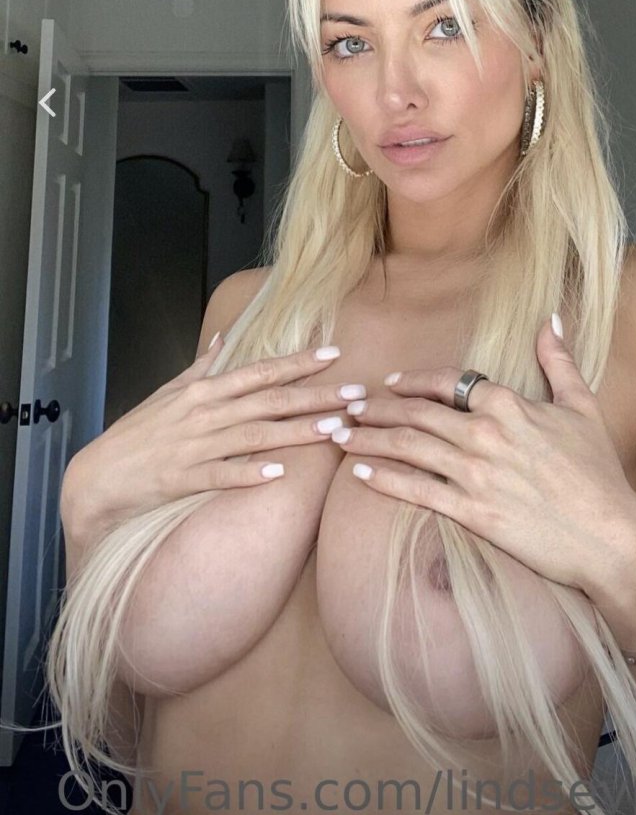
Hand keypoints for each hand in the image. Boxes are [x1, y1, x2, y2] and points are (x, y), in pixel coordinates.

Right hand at [61, 337, 359, 537]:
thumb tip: (224, 338)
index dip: (298, 362)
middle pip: (269, 401)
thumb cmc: (136, 435)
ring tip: (335, 428)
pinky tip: (281, 474)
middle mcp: (205, 414)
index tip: (333, 354)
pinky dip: (251, 473)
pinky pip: (224, 475)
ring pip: (256, 435)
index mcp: (204, 391)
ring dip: (297, 432)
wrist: (98, 477)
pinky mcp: (186, 479)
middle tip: (356, 392)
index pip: (260, 371)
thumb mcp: (167, 394)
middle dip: (315, 395)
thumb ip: (201, 368)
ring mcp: (196, 446)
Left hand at [329, 316, 635, 593]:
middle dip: (375, 408)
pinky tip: (360, 473)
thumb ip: (558, 361)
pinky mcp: (472, 512)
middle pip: (416, 412)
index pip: (447, 381)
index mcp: (509, 403)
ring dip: (368, 437)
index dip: (412, 382)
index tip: (388, 384)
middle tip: (346, 407)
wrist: (610, 536)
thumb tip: (550, 319)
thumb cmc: (598, 473)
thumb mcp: (582, 407)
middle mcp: (485, 433)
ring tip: (339, 435)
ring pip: (408, 447)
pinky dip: (383, 478)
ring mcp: (476, 473)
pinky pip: (416, 490)